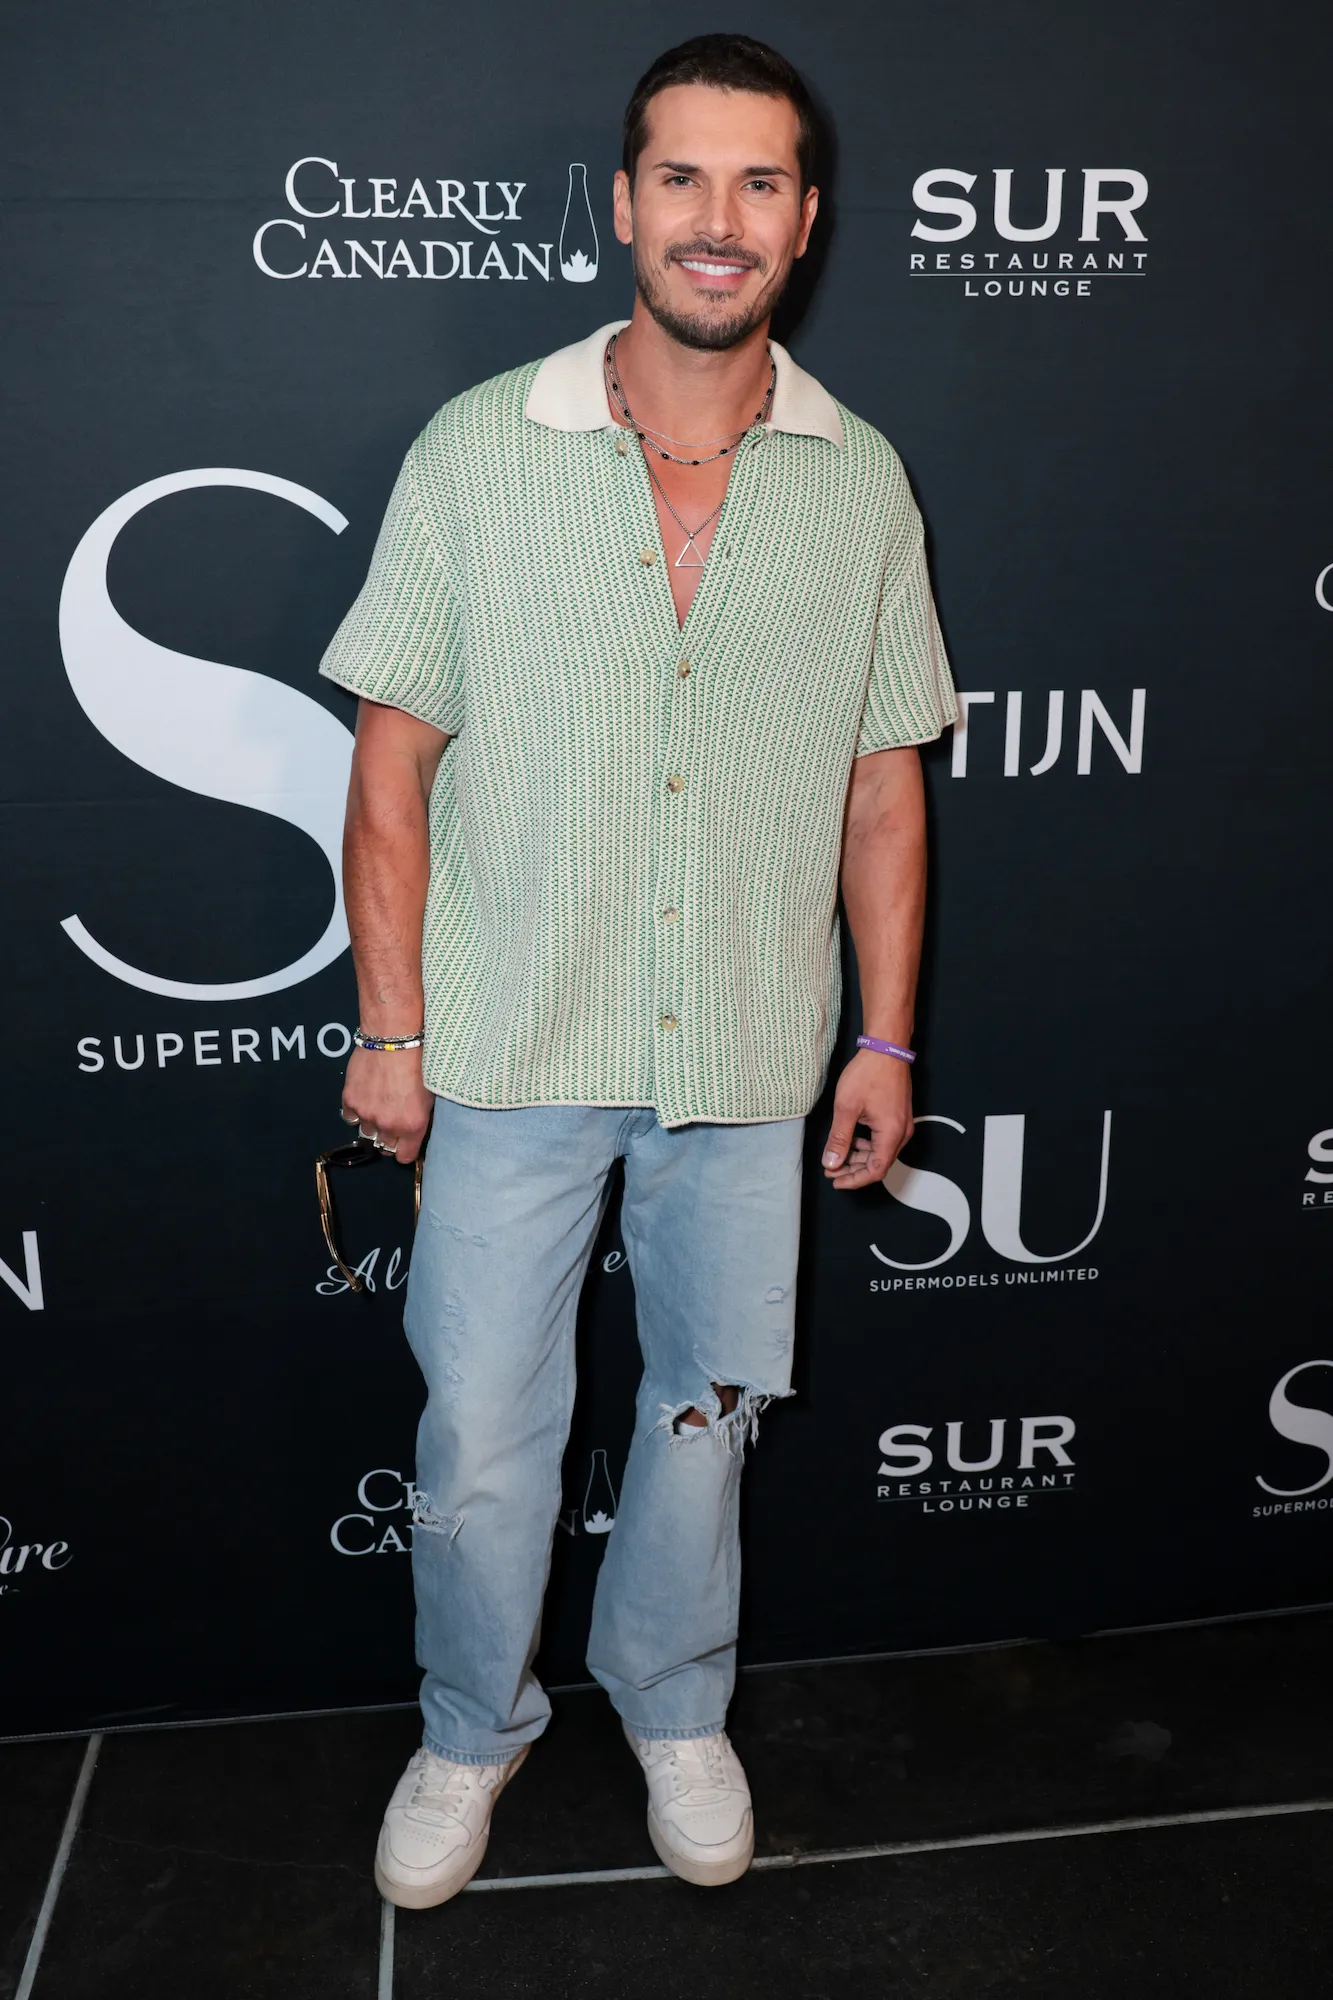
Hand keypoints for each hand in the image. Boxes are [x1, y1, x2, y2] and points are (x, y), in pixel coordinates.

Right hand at [340, 1045, 433, 1162]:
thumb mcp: (431, 1094)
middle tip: (394, 1118)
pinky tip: (366, 1097)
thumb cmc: (418, 1061)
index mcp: (412, 1125)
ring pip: (367, 1132)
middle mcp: (388, 1124)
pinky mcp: (350, 1101)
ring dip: (373, 1124)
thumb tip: (417, 1129)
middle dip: (390, 1135)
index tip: (406, 1142)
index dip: (405, 1149)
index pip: (404, 1157)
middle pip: (385, 1146)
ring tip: (380, 1104)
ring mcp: (367, 1114)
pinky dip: (357, 1111)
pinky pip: (351, 1117)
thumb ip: (421, 1117)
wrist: (393, 1037)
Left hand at [821, 1048, 913, 1189]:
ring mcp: (903, 1125)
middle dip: (854, 1170)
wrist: (887, 1048)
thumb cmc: (868, 1074)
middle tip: (831, 1169)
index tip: (834, 1179)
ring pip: (881, 1153)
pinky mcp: (899, 1117)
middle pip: (879, 1164)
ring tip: (837, 1156)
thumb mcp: (846, 1108)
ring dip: (859, 1158)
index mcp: (891, 1135)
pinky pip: (884, 1140)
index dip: (854, 1180)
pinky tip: (852, 1140)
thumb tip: (831, 1163)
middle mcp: (902, 1133)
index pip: (875, 1171)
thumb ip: (839, 1139)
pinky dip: (867, 1145)